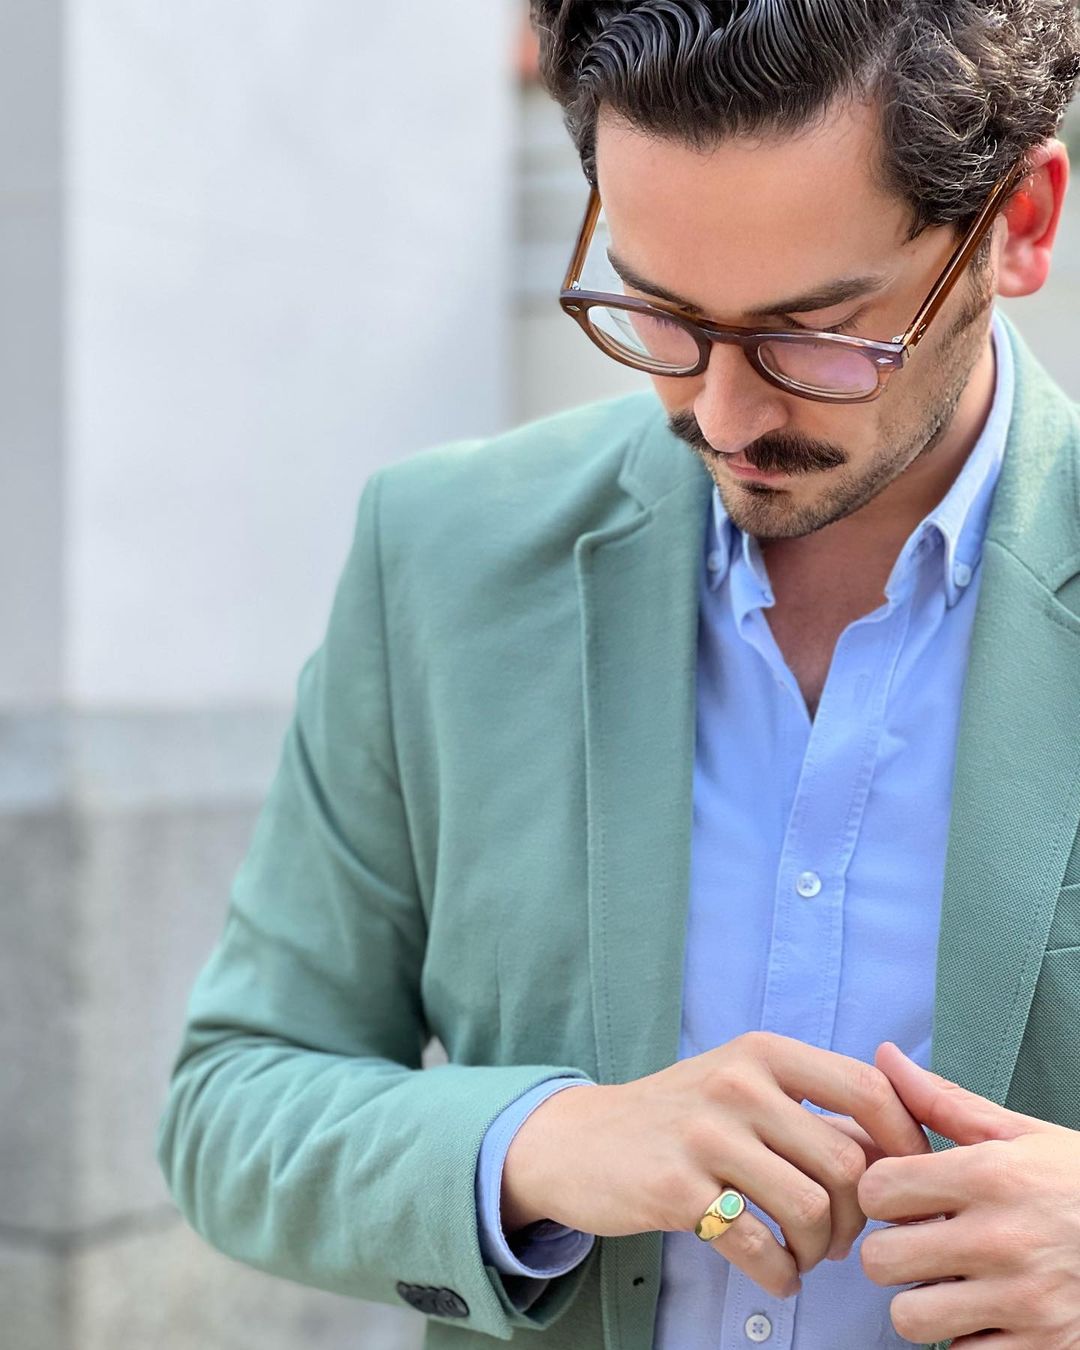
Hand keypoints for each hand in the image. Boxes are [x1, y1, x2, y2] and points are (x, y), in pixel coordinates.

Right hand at [501, 1030, 929, 1300]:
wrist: (577, 1140)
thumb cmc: (679, 1119)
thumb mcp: (741, 1085)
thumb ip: (810, 1105)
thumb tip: (899, 1147)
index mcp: (763, 1053)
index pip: (868, 1089)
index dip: (905, 1142)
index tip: (902, 1183)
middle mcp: (738, 1084)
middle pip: (848, 1163)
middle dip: (857, 1217)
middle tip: (836, 1237)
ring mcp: (704, 1134)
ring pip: (812, 1210)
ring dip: (820, 1252)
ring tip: (801, 1255)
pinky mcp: (676, 1188)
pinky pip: (761, 1248)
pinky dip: (782, 1275)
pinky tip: (774, 1273)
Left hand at [856, 1041, 1079, 1347]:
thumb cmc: (1079, 1182)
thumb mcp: (1020, 1133)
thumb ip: (943, 1101)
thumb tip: (884, 1057)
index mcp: (991, 1176)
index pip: (876, 1190)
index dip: (881, 1194)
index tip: (902, 1196)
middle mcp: (1003, 1240)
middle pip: (882, 1260)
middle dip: (894, 1251)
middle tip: (922, 1242)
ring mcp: (1024, 1303)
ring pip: (911, 1318)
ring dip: (923, 1303)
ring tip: (951, 1281)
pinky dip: (967, 1341)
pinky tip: (987, 1312)